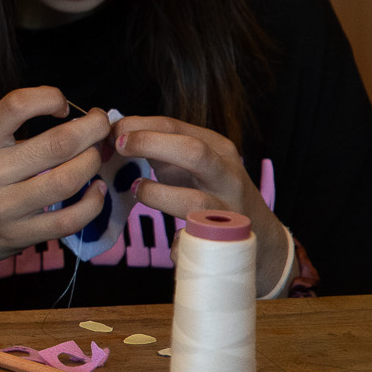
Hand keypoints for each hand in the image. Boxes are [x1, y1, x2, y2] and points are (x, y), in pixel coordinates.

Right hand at [0, 87, 110, 312]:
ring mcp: (4, 208)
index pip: (17, 105)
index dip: (50, 97)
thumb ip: (14, 132)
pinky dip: (93, 203)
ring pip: (69, 180)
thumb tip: (76, 118)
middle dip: (93, 129)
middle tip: (101, 125)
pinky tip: (97, 191)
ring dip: (94, 163)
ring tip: (96, 156)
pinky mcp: (20, 236)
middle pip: (58, 143)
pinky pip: (70, 219)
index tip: (62, 106)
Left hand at [115, 115, 285, 293]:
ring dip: (158, 196)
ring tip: (138, 190)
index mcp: (216, 149)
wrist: (260, 234)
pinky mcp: (225, 242)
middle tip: (119, 147)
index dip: (139, 126)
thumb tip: (115, 136)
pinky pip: (196, 244)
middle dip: (151, 145)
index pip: (175, 126)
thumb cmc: (212, 190)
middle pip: (193, 153)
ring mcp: (228, 210)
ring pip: (196, 201)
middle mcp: (226, 175)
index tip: (111, 131)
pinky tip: (170, 243)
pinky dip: (179, 245)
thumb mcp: (191, 163)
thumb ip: (159, 149)